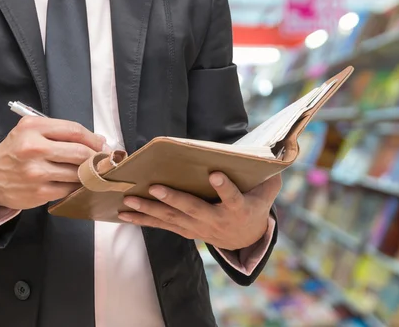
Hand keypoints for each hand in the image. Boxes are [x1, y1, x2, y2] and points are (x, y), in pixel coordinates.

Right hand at [0, 116, 106, 209]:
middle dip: (96, 157)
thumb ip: (64, 133)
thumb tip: (100, 141)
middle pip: (80, 152)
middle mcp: (33, 148)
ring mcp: (36, 172)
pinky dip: (77, 185)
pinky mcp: (40, 192)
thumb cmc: (18, 152)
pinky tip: (75, 182)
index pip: (75, 130)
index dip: (94, 139)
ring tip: (89, 171)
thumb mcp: (33, 132)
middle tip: (102, 160)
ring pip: (78, 172)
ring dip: (89, 173)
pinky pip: (71, 188)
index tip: (102, 145)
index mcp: (33, 128)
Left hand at [119, 173, 281, 249]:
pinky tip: (125, 215)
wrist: (245, 240)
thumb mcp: (267, 193)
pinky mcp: (187, 230)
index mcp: (238, 209)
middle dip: (174, 199)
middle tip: (155, 187)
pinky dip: (144, 220)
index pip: (233, 198)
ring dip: (150, 210)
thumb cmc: (255, 207)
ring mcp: (200, 228)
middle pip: (194, 209)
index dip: (225, 188)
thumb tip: (274, 158)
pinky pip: (164, 225)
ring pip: (173, 219)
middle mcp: (216, 220)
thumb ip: (269, 178)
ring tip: (129, 201)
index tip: (216, 174)